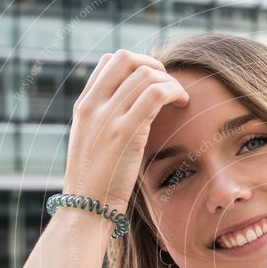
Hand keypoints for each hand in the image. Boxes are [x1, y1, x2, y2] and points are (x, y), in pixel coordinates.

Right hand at [63, 49, 189, 212]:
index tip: (153, 84)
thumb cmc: (97, 183)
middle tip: (169, 86)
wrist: (87, 208)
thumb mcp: (95, 146)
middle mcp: (93, 106)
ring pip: (145, 73)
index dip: (137, 65)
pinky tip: (182, 103)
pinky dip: (174, 91)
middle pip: (126, 58)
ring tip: (180, 98)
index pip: (109, 62)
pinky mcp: (125, 132)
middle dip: (154, 66)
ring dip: (169, 80)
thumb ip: (108, 124)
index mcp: (84, 107)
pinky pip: (155, 93)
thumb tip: (131, 111)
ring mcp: (107, 117)